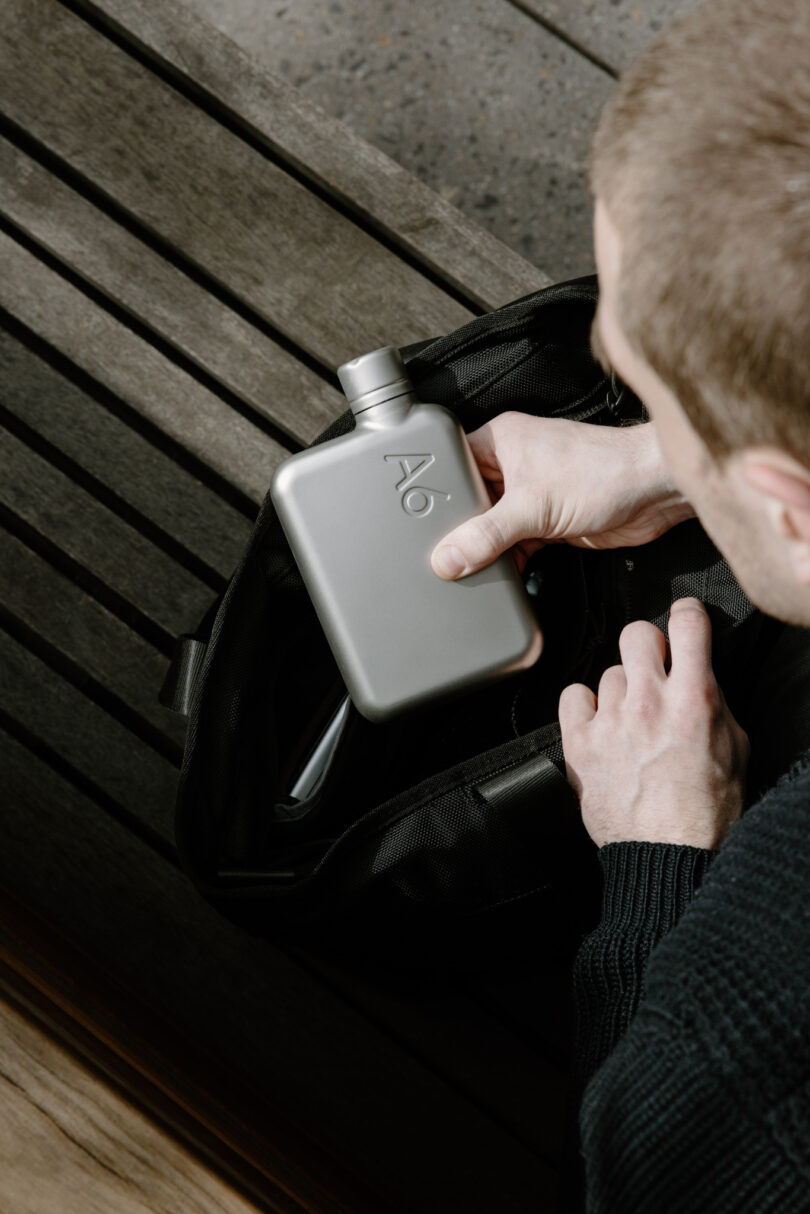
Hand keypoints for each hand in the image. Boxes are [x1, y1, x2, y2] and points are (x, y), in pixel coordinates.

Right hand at [430, 412, 693, 578]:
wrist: (656, 492)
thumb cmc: (603, 473)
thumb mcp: (532, 506)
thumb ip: (486, 536)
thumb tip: (446, 559)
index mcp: (499, 441)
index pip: (449, 463)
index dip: (432, 492)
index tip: (413, 522)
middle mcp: (511, 464)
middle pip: (468, 501)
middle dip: (456, 529)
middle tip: (434, 555)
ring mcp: (531, 493)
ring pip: (491, 526)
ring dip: (483, 550)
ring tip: (460, 572)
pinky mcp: (548, 520)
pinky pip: (514, 544)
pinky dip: (507, 562)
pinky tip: (495, 579)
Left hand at [558, 598, 749, 849]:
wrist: (668, 855)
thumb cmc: (706, 812)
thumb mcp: (734, 747)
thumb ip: (713, 701)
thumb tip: (699, 674)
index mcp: (695, 699)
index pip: (687, 622)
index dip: (686, 615)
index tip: (684, 620)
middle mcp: (649, 702)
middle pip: (636, 633)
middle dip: (647, 646)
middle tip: (652, 669)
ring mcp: (610, 720)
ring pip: (608, 672)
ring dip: (620, 690)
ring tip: (631, 722)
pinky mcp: (579, 743)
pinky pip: (573, 695)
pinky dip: (585, 706)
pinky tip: (600, 725)